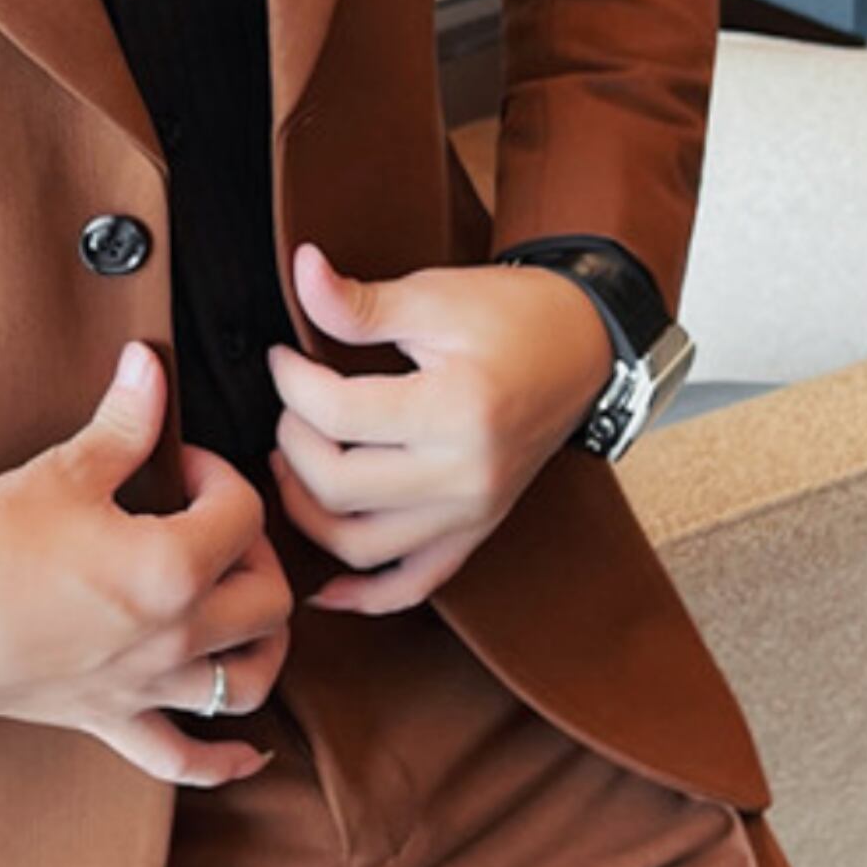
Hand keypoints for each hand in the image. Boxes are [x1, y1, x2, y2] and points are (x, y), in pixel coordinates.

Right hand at [0, 342, 290, 786]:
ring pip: (246, 683)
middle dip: (257, 554)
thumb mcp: (63, 471)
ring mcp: (147, 686)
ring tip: (249, 614)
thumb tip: (151, 362)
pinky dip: (225, 761)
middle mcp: (175, 636)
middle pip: (268, 601)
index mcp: (172, 568)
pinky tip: (249, 753)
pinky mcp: (112, 720)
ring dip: (263, 647)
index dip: (221, 474)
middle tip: (216, 527)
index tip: (183, 464)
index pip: (241, 514)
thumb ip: (125, 420)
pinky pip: (184, 759)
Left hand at [264, 241, 613, 615]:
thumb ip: (359, 302)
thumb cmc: (512, 315)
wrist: (583, 344)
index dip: (291, 382)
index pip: (336, 415)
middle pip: (337, 486)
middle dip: (292, 442)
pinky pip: (412, 585)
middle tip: (291, 405)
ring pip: (358, 545)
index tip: (284, 358)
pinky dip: (363, 595)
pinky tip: (323, 586)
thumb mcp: (434, 295)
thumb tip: (301, 271)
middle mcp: (465, 475)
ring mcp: (472, 513)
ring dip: (307, 510)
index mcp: (456, 410)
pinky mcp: (474, 530)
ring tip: (295, 462)